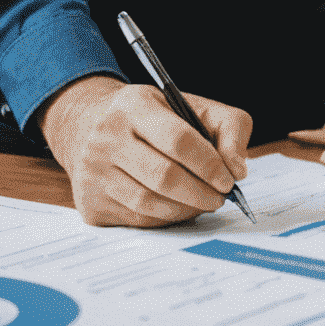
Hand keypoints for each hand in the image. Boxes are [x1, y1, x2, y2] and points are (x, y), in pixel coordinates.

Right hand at [39, 75, 251, 226]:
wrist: (87, 127)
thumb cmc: (151, 117)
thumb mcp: (190, 104)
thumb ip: (228, 126)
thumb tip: (237, 169)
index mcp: (134, 105)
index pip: (178, 139)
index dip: (208, 163)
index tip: (229, 179)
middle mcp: (106, 138)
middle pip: (164, 176)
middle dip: (201, 192)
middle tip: (221, 197)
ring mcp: (94, 173)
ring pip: (149, 203)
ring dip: (185, 209)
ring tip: (204, 203)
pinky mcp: (91, 205)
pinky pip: (137, 221)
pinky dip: (165, 219)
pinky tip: (179, 208)